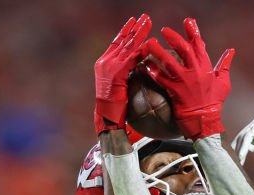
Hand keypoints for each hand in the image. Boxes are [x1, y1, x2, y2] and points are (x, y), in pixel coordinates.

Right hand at [95, 14, 152, 134]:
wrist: (106, 118)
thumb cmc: (114, 108)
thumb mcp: (119, 87)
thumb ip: (125, 74)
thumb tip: (137, 68)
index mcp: (104, 64)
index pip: (116, 43)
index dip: (125, 31)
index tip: (134, 21)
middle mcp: (105, 62)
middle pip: (122, 40)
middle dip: (134, 27)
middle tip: (144, 16)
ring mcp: (109, 67)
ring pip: (127, 46)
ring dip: (139, 33)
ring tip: (148, 22)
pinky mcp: (116, 73)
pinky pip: (131, 58)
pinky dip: (141, 50)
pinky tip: (149, 43)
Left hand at [141, 17, 233, 139]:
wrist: (205, 121)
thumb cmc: (214, 103)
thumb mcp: (224, 82)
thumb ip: (225, 64)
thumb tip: (231, 51)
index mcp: (206, 67)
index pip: (199, 45)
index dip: (193, 31)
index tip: (187, 21)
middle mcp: (194, 71)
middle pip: (183, 49)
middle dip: (173, 37)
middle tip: (164, 30)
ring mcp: (183, 81)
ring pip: (169, 62)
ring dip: (158, 51)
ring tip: (149, 43)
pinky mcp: (174, 91)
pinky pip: (161, 79)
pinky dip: (153, 71)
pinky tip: (146, 65)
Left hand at [231, 112, 253, 164]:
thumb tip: (246, 151)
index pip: (245, 137)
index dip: (239, 149)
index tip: (236, 161)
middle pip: (242, 136)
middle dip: (236, 150)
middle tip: (232, 163)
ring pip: (243, 138)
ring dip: (238, 151)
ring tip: (237, 163)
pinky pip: (247, 138)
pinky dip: (243, 148)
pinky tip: (241, 158)